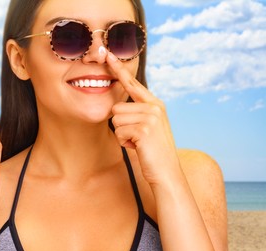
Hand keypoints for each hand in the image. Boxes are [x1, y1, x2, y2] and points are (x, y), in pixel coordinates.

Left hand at [106, 52, 181, 184]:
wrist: (167, 173)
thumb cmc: (153, 151)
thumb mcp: (148, 128)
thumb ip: (137, 114)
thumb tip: (116, 109)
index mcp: (155, 104)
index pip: (132, 84)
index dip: (119, 70)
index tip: (108, 54)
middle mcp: (154, 107)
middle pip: (116, 108)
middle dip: (121, 126)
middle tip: (137, 138)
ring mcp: (151, 117)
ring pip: (116, 120)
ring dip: (123, 135)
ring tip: (139, 143)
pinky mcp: (145, 129)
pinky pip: (119, 132)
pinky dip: (125, 143)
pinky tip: (138, 148)